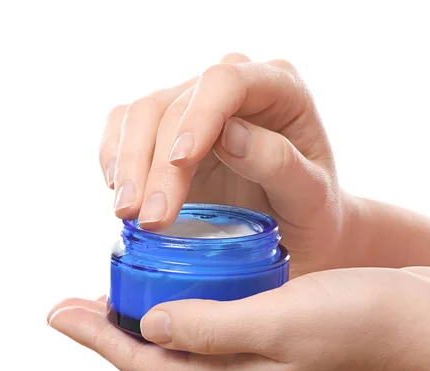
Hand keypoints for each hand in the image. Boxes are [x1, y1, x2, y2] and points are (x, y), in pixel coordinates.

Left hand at [48, 267, 429, 370]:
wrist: (429, 327)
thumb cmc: (359, 321)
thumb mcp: (274, 321)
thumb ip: (206, 328)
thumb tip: (149, 328)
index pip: (145, 364)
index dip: (97, 338)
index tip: (57, 311)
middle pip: (162, 357)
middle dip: (117, 330)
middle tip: (82, 300)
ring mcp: (268, 361)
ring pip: (193, 341)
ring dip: (156, 318)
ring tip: (129, 289)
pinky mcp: (289, 338)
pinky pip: (225, 325)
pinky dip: (197, 307)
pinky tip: (195, 283)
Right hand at [99, 54, 353, 277]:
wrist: (300, 230)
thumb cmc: (314, 212)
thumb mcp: (312, 195)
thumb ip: (280, 163)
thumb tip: (230, 135)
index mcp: (279, 88)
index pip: (227, 82)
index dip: (198, 117)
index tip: (181, 162)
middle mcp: (234, 87)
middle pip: (177, 105)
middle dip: (157, 162)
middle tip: (151, 218)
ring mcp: (198, 107)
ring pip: (144, 115)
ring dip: (129, 165)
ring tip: (128, 214)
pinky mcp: (170, 131)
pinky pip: (127, 128)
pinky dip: (116, 157)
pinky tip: (118, 191)